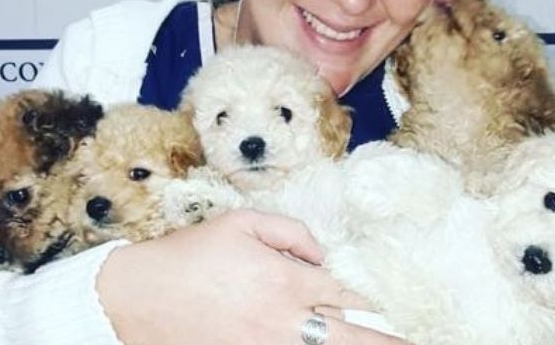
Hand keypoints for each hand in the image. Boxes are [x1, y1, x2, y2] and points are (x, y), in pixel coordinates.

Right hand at [97, 209, 407, 344]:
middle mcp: (284, 321)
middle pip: (350, 338)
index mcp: (286, 281)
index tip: (400, 308)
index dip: (377, 301)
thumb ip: (291, 231)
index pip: (345, 292)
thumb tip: (321, 252)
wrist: (137, 298)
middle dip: (386, 343)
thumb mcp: (241, 222)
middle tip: (417, 344)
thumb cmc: (191, 255)